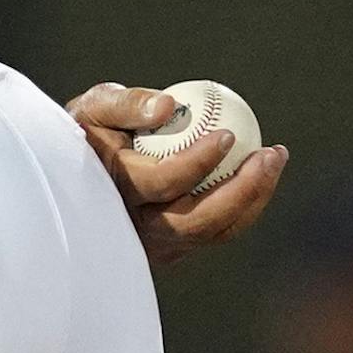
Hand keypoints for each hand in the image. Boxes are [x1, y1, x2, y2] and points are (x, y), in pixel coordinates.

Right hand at [66, 82, 289, 267]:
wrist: (79, 174)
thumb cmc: (88, 131)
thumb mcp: (96, 108)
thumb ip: (127, 103)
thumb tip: (169, 105)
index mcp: (112, 191)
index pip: (164, 183)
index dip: (200, 161)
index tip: (228, 134)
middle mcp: (133, 228)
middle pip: (197, 220)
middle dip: (242, 189)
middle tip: (269, 153)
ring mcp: (155, 245)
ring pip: (214, 231)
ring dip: (253, 197)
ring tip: (274, 157)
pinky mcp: (173, 249)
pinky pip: (216, 231)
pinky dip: (244, 205)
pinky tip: (260, 173)